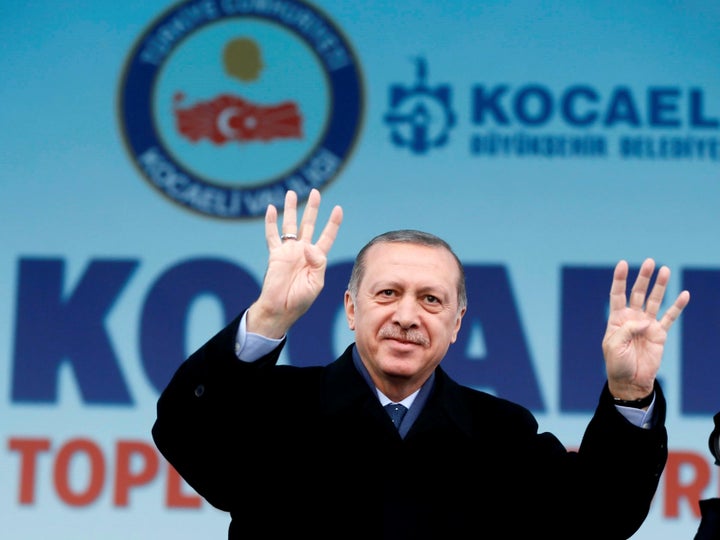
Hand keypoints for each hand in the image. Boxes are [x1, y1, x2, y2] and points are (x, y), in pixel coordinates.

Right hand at [246, 189, 342, 337]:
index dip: (333, 223)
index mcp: (317, 258)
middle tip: (315, 192)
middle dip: (313, 209)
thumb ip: (317, 262)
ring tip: (291, 193)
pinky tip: (271, 209)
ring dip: (291, 209)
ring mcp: (289, 251)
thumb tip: (307, 245)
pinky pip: (272, 235)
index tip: (338, 209)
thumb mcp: (316, 283)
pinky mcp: (275, 254)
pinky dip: (271, 222)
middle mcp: (303, 251)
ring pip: (290, 225)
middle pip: (309, 224)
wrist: (281, 309)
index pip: (327, 236)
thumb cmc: (300, 300)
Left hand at [603, 258, 689, 399]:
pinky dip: (677, 306)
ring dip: (660, 286)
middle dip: (643, 278)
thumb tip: (644, 321)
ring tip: (665, 270)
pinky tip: (684, 294)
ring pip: (655, 301)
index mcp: (617, 319)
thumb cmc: (617, 364)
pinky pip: (670, 317)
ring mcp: (647, 324)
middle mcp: (632, 318)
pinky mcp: (660, 333)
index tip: (623, 264)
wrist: (631, 381)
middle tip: (650, 262)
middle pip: (638, 293)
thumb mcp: (614, 346)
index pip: (617, 294)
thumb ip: (626, 330)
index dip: (620, 279)